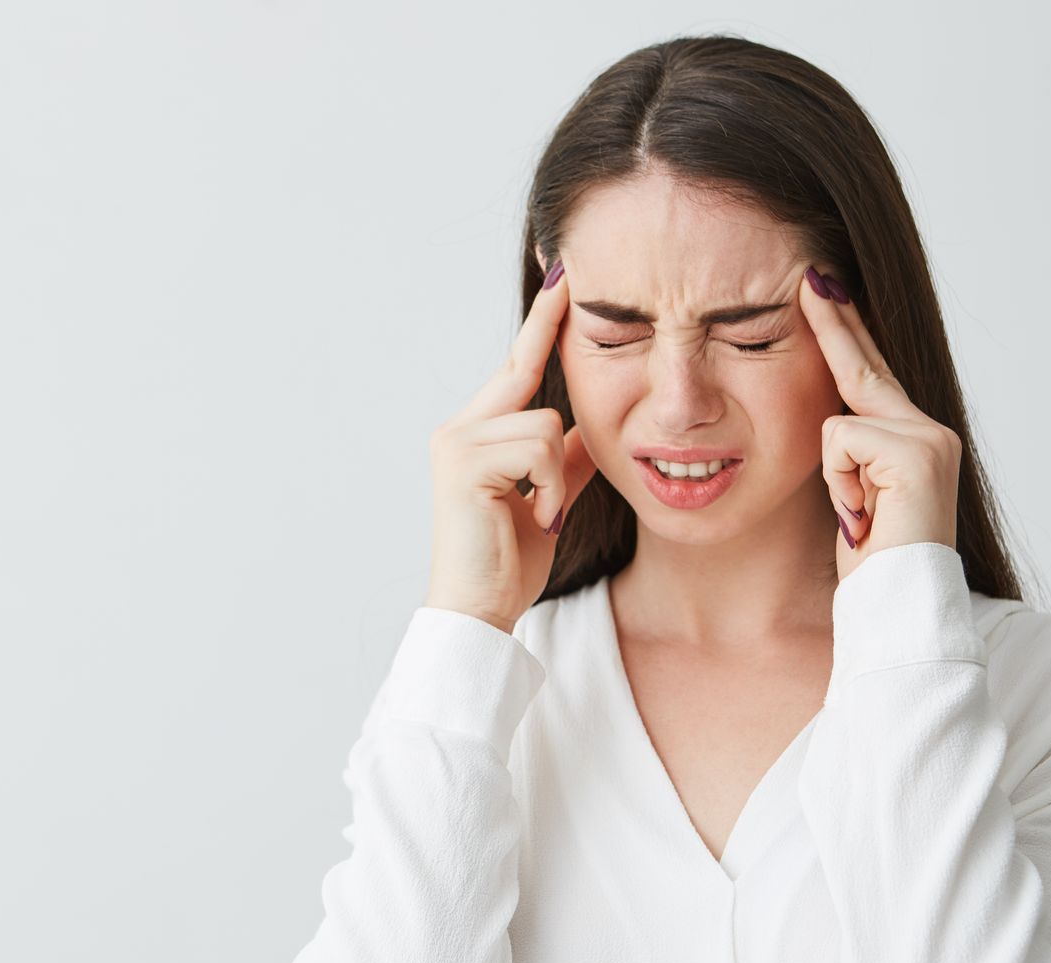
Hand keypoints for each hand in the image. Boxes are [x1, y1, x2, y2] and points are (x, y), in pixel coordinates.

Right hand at [422, 258, 599, 633]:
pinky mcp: (464, 462)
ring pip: (543, 420)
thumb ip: (566, 460)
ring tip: (540, 514)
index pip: (517, 367)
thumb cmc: (508, 563)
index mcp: (478, 434)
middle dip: (547, 324)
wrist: (479, 609)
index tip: (562, 277)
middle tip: (568, 266)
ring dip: (555, 475)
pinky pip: (536, 448)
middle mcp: (459, 428)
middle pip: (524, 370)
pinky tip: (534, 518)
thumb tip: (593, 427)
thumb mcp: (549, 499)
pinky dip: (547, 488)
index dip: (542, 324)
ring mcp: (457, 442)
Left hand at [799, 265, 962, 581]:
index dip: (843, 332)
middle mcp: (930, 431)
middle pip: (863, 368)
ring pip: (838, 421)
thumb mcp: (850, 498)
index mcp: (913, 440)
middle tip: (812, 275)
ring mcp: (929, 439)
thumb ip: (846, 454)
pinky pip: (840, 440)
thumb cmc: (871, 567)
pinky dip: (838, 483)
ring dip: (833, 476)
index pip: (868, 375)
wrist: (898, 608)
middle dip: (835, 321)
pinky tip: (862, 517)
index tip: (821, 287)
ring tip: (859, 516)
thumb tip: (825, 419)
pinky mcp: (917, 453)